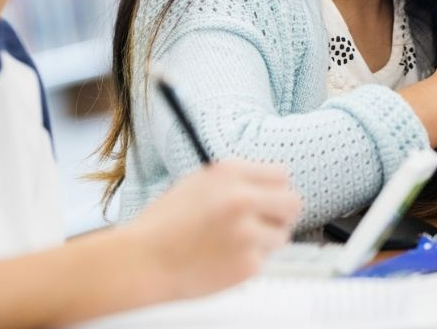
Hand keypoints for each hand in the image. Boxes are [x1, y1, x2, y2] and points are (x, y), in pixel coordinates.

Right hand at [130, 160, 300, 299]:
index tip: (269, 198)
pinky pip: (263, 261)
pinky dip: (248, 262)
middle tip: (266, 222)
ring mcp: (247, 232)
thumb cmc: (165, 223)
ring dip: (265, 241)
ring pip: (281, 235)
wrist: (143, 260)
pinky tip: (222, 259)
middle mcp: (242, 198)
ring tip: (232, 243)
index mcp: (230, 173)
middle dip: (282, 214)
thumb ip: (236, 181)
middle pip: (293, 203)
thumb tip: (269, 186)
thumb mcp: (199, 183)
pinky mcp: (247, 264)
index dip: (275, 189)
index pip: (281, 174)